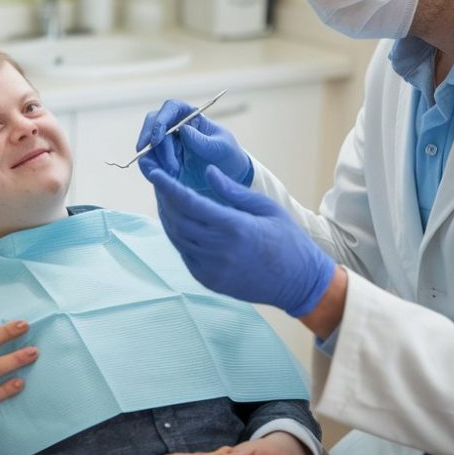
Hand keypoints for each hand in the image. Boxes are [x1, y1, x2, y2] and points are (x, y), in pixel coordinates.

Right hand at [136, 100, 251, 193]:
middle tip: (167, 164)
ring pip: (148, 144)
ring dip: (155, 159)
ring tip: (174, 174)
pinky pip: (148, 161)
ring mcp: (165, 143)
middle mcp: (174, 126)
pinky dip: (150, 169)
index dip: (161, 119)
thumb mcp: (222, 148)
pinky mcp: (161, 160)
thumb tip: (183, 130)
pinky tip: (160, 177)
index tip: (158, 138)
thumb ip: (204, 140)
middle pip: (153, 124)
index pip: (171, 108)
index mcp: (190, 116)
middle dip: (154, 143)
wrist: (227, 177)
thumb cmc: (227, 156)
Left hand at [147, 166, 334, 316]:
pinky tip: (178, 221)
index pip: (189, 203)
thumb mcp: (266, 207)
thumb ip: (232, 191)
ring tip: (164, 197)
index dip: (167, 186)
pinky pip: (184, 253)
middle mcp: (219, 250)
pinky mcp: (208, 280)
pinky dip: (177, 235)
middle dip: (163, 197)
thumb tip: (207, 171)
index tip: (153, 172)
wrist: (300, 283)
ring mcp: (211, 268)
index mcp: (235, 227)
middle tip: (157, 179)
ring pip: (177, 237)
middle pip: (177, 219)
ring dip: (167, 216)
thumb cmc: (288, 239)